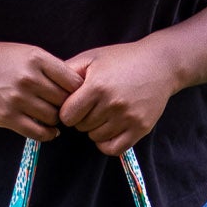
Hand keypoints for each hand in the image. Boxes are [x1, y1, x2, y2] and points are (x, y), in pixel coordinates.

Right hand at [0, 42, 84, 141]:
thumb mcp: (24, 52)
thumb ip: (49, 66)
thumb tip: (76, 85)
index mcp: (36, 58)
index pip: (73, 81)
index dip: (77, 90)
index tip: (73, 94)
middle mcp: (28, 78)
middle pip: (64, 100)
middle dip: (65, 105)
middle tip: (61, 107)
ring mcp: (18, 99)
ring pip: (53, 117)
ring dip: (54, 119)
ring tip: (49, 115)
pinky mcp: (7, 117)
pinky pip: (38, 132)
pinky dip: (47, 134)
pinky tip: (47, 130)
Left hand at [58, 40, 179, 155]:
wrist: (160, 64)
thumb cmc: (122, 58)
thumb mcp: (92, 57)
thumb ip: (67, 71)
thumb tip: (45, 86)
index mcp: (97, 87)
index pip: (67, 116)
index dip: (67, 111)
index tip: (74, 104)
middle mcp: (112, 104)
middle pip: (81, 127)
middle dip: (82, 118)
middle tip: (92, 106)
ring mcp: (128, 118)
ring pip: (95, 138)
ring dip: (94, 129)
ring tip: (103, 113)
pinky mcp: (141, 128)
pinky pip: (113, 149)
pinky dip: (106, 143)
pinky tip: (108, 129)